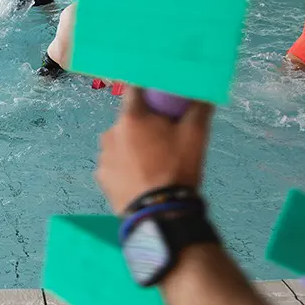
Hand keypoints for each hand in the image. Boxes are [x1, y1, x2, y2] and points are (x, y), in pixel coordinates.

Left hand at [96, 87, 213, 214]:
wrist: (159, 213)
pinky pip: (114, 164)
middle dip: (143, 124)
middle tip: (162, 139)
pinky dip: (124, 167)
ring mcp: (103, 156)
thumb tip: (203, 92)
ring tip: (151, 164)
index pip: (134, 90)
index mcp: (131, 117)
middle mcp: (111, 132)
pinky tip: (140, 178)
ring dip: (132, 146)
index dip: (147, 91)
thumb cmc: (176, 168)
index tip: (158, 98)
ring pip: (120, 142)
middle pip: (128, 119)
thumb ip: (199, 108)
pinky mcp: (101, 177)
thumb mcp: (195, 135)